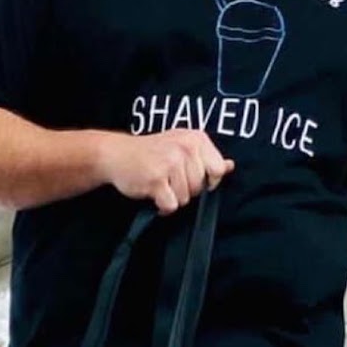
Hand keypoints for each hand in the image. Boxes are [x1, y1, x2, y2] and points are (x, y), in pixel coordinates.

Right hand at [101, 130, 234, 214]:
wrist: (117, 154)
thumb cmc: (151, 152)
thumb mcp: (181, 146)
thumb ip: (205, 157)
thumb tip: (230, 167)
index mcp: (196, 139)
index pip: (217, 170)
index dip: (206, 181)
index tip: (190, 178)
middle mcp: (185, 148)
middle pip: (200, 187)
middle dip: (186, 191)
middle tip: (169, 181)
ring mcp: (170, 164)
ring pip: (185, 199)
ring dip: (172, 199)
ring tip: (160, 186)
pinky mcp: (156, 180)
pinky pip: (171, 205)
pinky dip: (162, 207)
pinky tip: (154, 197)